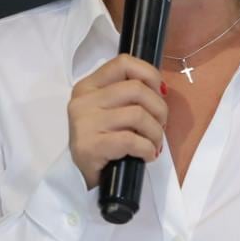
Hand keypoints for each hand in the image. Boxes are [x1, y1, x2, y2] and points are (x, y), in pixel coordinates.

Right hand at [67, 54, 168, 189]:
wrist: (78, 177)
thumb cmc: (101, 141)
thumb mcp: (108, 110)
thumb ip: (126, 95)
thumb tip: (160, 88)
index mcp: (88, 86)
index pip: (123, 63)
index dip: (149, 74)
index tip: (160, 92)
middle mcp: (83, 100)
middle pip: (136, 89)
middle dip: (159, 108)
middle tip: (161, 125)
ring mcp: (84, 123)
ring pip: (137, 114)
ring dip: (155, 132)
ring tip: (154, 143)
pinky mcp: (90, 146)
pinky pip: (131, 140)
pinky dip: (147, 148)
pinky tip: (147, 155)